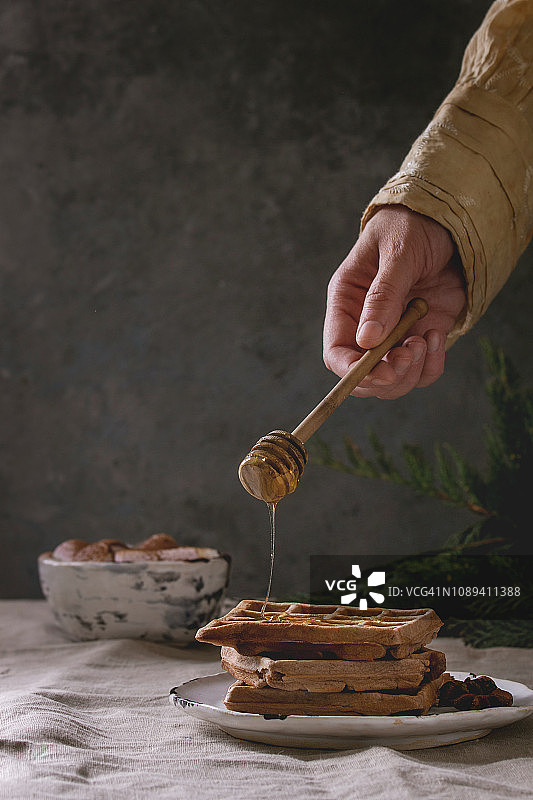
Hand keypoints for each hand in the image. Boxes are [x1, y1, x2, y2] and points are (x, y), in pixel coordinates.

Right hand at [323, 206, 465, 397]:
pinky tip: (436, 333)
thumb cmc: (411, 226)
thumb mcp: (396, 253)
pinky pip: (423, 371)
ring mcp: (396, 335)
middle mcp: (366, 326)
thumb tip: (367, 340)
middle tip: (409, 354)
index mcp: (346, 303)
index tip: (380, 371)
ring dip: (411, 372)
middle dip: (386, 376)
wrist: (447, 220)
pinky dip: (432, 364)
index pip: (336, 352)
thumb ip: (383, 295)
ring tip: (425, 338)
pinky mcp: (422, 336)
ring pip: (394, 380)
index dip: (352, 371)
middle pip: (364, 376)